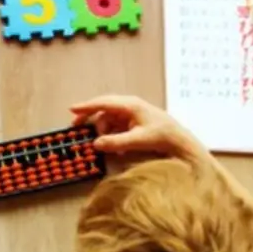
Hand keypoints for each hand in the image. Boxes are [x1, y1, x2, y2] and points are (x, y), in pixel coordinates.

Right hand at [69, 94, 201, 158]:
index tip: (71, 109)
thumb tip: (95, 144)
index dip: (86, 106)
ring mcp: (132, 114)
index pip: (103, 103)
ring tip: (99, 144)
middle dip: (90, 118)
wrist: (181, 142)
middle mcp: (129, 106)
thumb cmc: (162, 137)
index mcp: (130, 105)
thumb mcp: (138, 140)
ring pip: (109, 120)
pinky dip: (112, 136)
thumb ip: (116, 142)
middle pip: (104, 109)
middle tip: (76, 126)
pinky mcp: (135, 123)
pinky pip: (117, 127)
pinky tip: (114, 148)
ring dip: (103, 131)